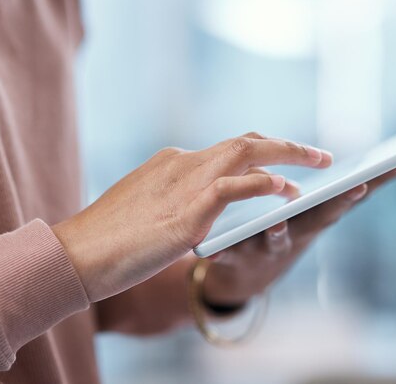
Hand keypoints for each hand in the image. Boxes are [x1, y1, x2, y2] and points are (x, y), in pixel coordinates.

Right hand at [52, 133, 331, 301]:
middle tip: (319, 155)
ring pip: (246, 152)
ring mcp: (184, 184)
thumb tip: (198, 203)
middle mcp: (182, 164)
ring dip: (288, 153)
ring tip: (320, 163)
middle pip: (245, 141)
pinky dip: (264, 184)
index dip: (264, 152)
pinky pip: (234, 186)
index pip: (228, 149)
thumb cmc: (109, 238)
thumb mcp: (148, 208)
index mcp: (173, 163)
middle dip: (287, 144)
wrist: (75, 254)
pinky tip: (287, 190)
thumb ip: (176, 199)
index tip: (286, 159)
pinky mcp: (185, 212)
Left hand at [202, 163, 395, 305]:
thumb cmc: (283, 235)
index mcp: (313, 218)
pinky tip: (212, 250)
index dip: (373, 182)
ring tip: (280, 220)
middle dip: (341, 201)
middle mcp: (298, 234)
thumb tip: (385, 165)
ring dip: (280, 231)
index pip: (347, 197)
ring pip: (276, 239)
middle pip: (323, 218)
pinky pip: (229, 254)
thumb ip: (333, 193)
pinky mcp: (237, 259)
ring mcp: (269, 249)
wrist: (245, 277)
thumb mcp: (310, 215)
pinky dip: (222, 252)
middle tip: (358, 184)